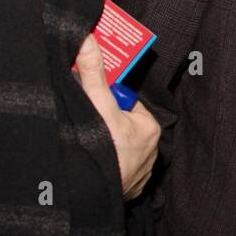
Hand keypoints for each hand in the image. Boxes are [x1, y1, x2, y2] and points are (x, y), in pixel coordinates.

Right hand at [74, 34, 159, 199]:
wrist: (90, 196)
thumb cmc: (102, 148)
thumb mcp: (97, 104)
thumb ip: (94, 72)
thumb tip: (89, 39)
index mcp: (148, 128)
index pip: (124, 104)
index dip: (106, 101)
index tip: (93, 104)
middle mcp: (150, 152)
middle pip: (119, 126)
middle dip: (102, 125)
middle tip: (86, 125)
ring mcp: (139, 174)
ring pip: (117, 150)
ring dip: (101, 147)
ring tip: (86, 147)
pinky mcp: (126, 191)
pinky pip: (114, 172)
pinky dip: (102, 167)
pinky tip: (91, 165)